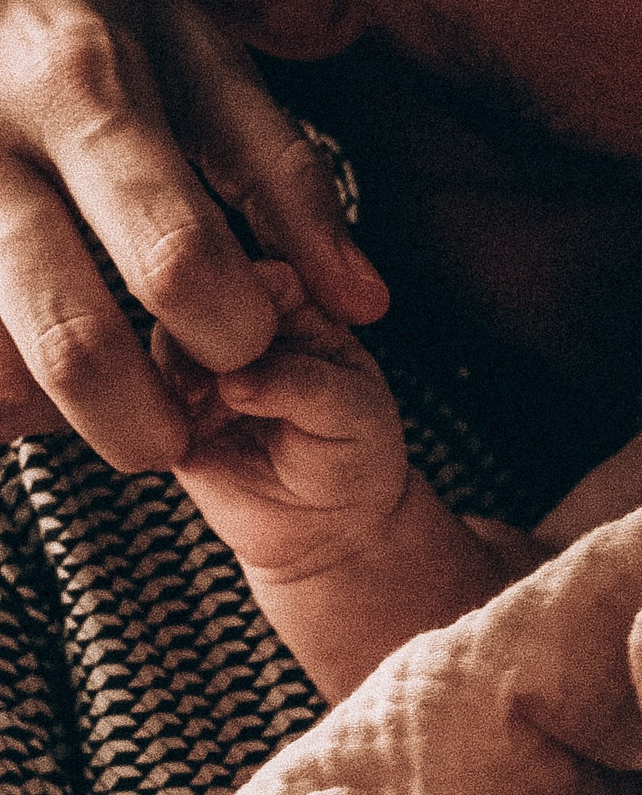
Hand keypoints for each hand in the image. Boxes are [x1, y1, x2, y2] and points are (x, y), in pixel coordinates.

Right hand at [0, 0, 385, 464]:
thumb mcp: (197, 46)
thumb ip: (285, 179)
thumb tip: (365, 305)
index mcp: (86, 86)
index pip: (175, 258)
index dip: (229, 334)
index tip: (245, 342)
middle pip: (67, 338)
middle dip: (140, 422)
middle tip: (174, 433)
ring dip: (50, 409)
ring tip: (95, 391)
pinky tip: (28, 359)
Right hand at [160, 287, 409, 581]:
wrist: (324, 526)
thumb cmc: (352, 454)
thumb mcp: (354, 415)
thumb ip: (304, 385)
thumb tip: (234, 381)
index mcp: (290, 302)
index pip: (261, 268)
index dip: (254, 288)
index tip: (261, 329)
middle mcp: (232, 319)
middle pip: (194, 286)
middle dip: (202, 321)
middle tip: (226, 370)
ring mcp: (190, 360)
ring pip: (158, 336)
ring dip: (174, 366)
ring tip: (201, 401)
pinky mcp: (158, 405)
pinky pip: (134, 392)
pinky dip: (148, 405)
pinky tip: (180, 428)